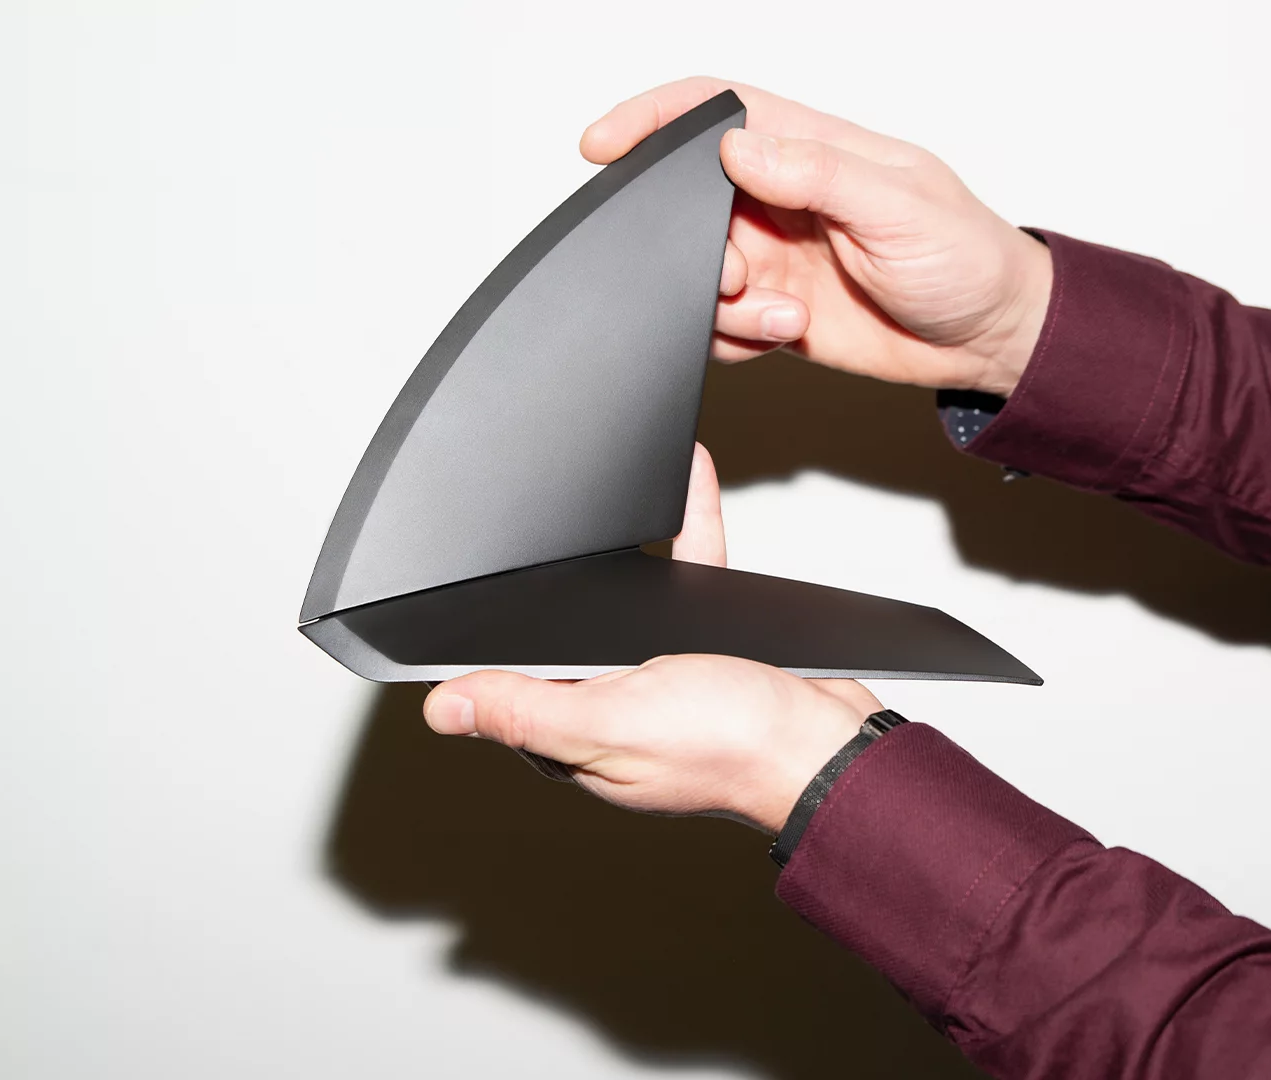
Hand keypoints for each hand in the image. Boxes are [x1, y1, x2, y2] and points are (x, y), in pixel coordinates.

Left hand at [422, 443, 881, 832]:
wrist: (827, 742)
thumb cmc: (731, 747)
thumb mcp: (613, 722)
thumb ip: (528, 711)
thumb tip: (443, 709)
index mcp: (576, 740)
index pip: (509, 690)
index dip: (489, 647)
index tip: (465, 595)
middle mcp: (613, 711)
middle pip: (565, 637)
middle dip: (554, 586)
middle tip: (526, 533)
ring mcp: (661, 679)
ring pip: (626, 598)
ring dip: (622, 549)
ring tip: (604, 495)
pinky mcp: (706, 645)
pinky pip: (687, 574)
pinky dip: (688, 528)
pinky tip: (690, 483)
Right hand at [582, 77, 1052, 396]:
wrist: (990, 339)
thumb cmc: (966, 258)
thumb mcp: (899, 206)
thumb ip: (817, 174)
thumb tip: (738, 150)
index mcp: (811, 150)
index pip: (715, 111)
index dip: (653, 118)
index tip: (604, 145)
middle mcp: (784, 200)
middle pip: (688, 204)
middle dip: (689, 246)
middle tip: (734, 276)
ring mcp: (776, 257)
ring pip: (696, 274)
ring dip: (723, 304)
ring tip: (785, 316)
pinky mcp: (775, 311)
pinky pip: (718, 325)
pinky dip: (735, 338)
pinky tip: (786, 334)